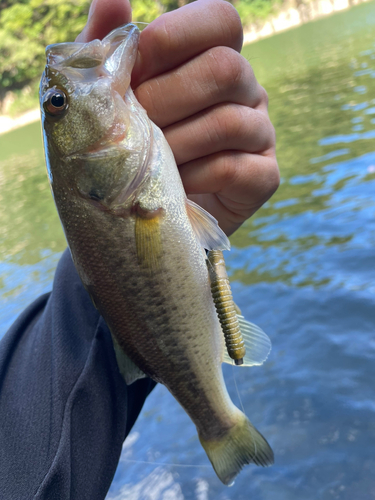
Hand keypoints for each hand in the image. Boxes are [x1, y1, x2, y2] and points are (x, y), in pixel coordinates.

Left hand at [77, 0, 278, 235]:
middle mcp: (248, 90)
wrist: (153, 211)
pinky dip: (193, 178)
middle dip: (166, 97)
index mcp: (216, 58)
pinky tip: (173, 187)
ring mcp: (261, 133)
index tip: (134, 66)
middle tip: (133, 126)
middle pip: (225, 68)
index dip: (175, 36)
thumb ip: (111, 49)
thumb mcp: (114, 99)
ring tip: (146, 164)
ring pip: (228, 121)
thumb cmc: (135, 148)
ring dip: (175, 144)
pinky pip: (233, 168)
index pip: (220, 19)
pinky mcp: (264, 176)